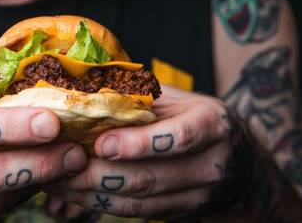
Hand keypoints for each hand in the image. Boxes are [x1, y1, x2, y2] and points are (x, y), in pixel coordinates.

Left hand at [44, 85, 253, 220]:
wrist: (244, 166)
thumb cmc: (199, 120)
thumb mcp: (183, 101)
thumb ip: (144, 99)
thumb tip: (89, 90)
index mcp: (213, 125)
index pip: (178, 138)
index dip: (138, 144)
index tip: (101, 143)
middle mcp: (212, 165)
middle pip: (151, 177)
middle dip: (99, 174)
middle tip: (60, 163)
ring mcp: (199, 196)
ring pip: (140, 202)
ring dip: (93, 192)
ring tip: (57, 179)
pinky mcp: (182, 215)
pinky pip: (137, 213)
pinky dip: (102, 204)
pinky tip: (75, 193)